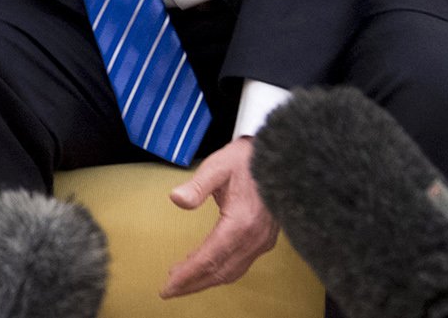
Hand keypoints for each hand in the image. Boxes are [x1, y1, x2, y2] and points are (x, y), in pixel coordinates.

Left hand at [161, 137, 278, 297]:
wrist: (280, 157)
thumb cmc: (245, 160)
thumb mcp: (217, 166)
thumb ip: (197, 185)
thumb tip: (176, 199)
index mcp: (241, 223)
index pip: (209, 257)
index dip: (188, 274)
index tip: (167, 285)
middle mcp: (254, 238)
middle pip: (220, 271)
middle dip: (193, 283)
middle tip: (168, 291)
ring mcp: (263, 241)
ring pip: (232, 271)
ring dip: (207, 281)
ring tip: (182, 283)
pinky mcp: (266, 240)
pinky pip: (241, 264)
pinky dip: (221, 272)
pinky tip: (207, 270)